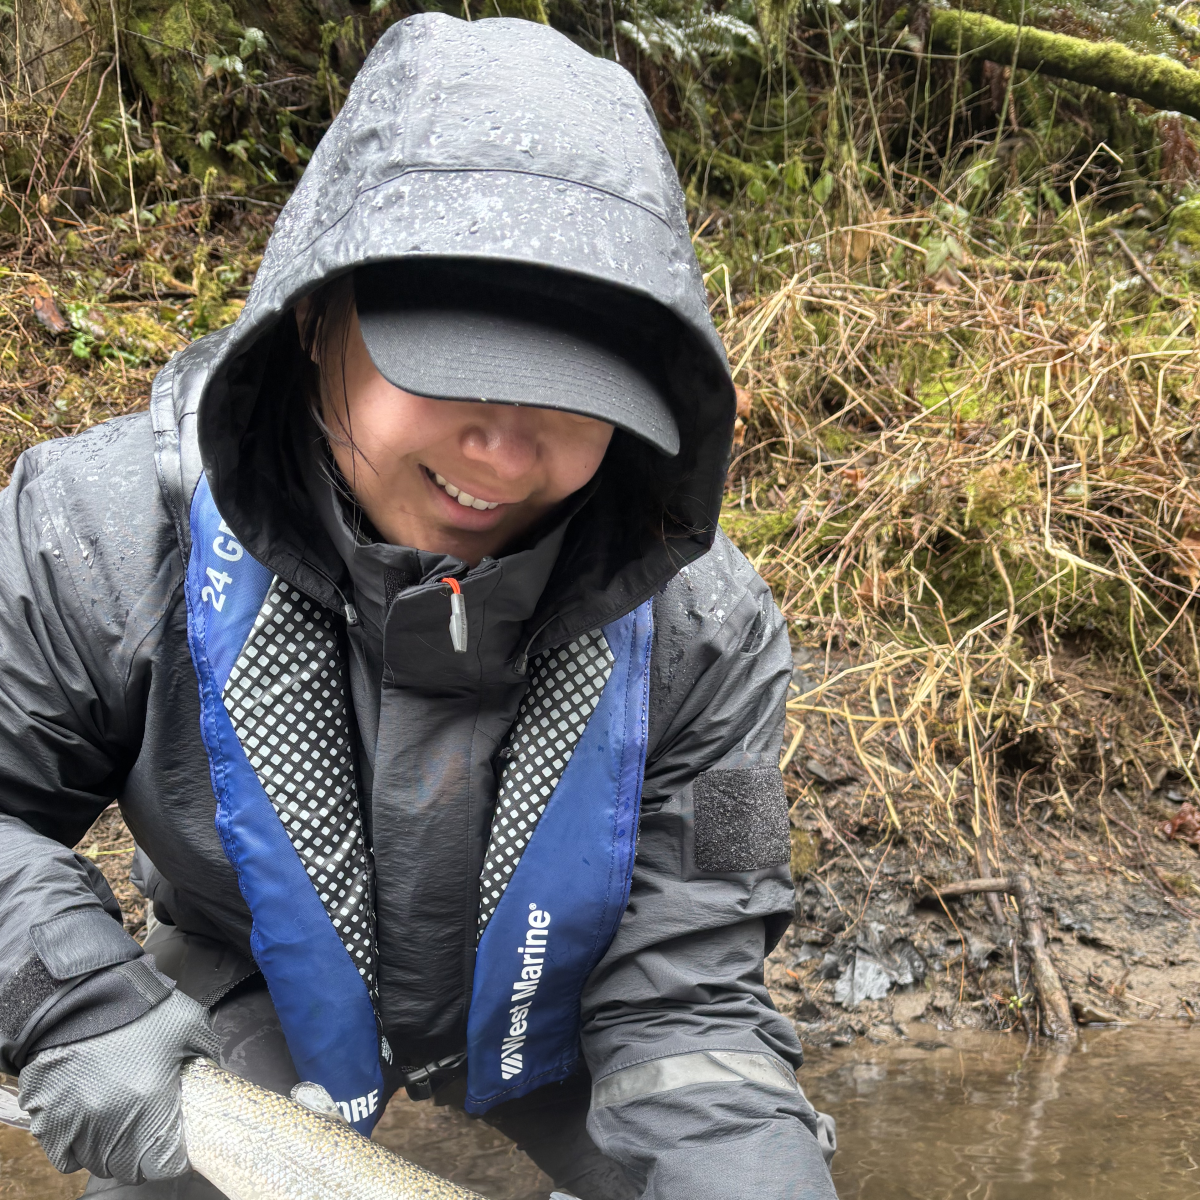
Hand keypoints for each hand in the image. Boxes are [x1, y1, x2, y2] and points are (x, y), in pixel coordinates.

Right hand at [19, 989, 219, 1181]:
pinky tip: (91, 1127)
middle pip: (128, 1168)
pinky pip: (63, 1156)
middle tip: (150, 1133)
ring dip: (111, 1152)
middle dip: (142, 1156)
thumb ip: (205, 1053)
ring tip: (121, 1128)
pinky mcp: (48, 1116)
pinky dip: (77, 1149)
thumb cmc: (140, 1008)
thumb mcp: (190, 1023)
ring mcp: (74, 1123)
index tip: (176, 1142)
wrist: (84, 993)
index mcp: (148, 1104)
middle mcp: (108, 1123)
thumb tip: (211, 1070)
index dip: (174, 1155)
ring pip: (95, 1162)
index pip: (164, 1162)